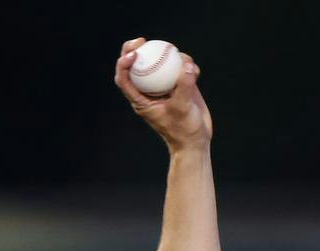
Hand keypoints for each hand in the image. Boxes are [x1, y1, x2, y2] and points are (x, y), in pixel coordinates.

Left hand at [115, 38, 211, 152]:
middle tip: (142, 40)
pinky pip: (180, 69)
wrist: (196, 140)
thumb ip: (184, 85)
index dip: (123, 64)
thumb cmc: (184, 130)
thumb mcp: (182, 108)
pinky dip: (187, 65)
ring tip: (178, 54)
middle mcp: (150, 91)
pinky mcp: (179, 85)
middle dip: (135, 50)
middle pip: (137, 66)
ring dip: (168, 55)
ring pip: (160, 64)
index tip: (134, 53)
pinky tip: (195, 69)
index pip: (124, 79)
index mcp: (140, 100)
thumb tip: (187, 64)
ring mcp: (164, 87)